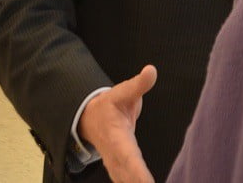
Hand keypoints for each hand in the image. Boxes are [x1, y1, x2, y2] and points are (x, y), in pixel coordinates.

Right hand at [78, 64, 157, 182]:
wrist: (90, 118)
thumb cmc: (110, 104)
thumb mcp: (123, 91)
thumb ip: (139, 84)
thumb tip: (152, 70)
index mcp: (117, 137)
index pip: (129, 156)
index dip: (137, 171)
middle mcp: (116, 155)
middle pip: (128, 175)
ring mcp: (116, 164)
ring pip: (126, 180)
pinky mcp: (120, 169)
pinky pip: (127, 180)